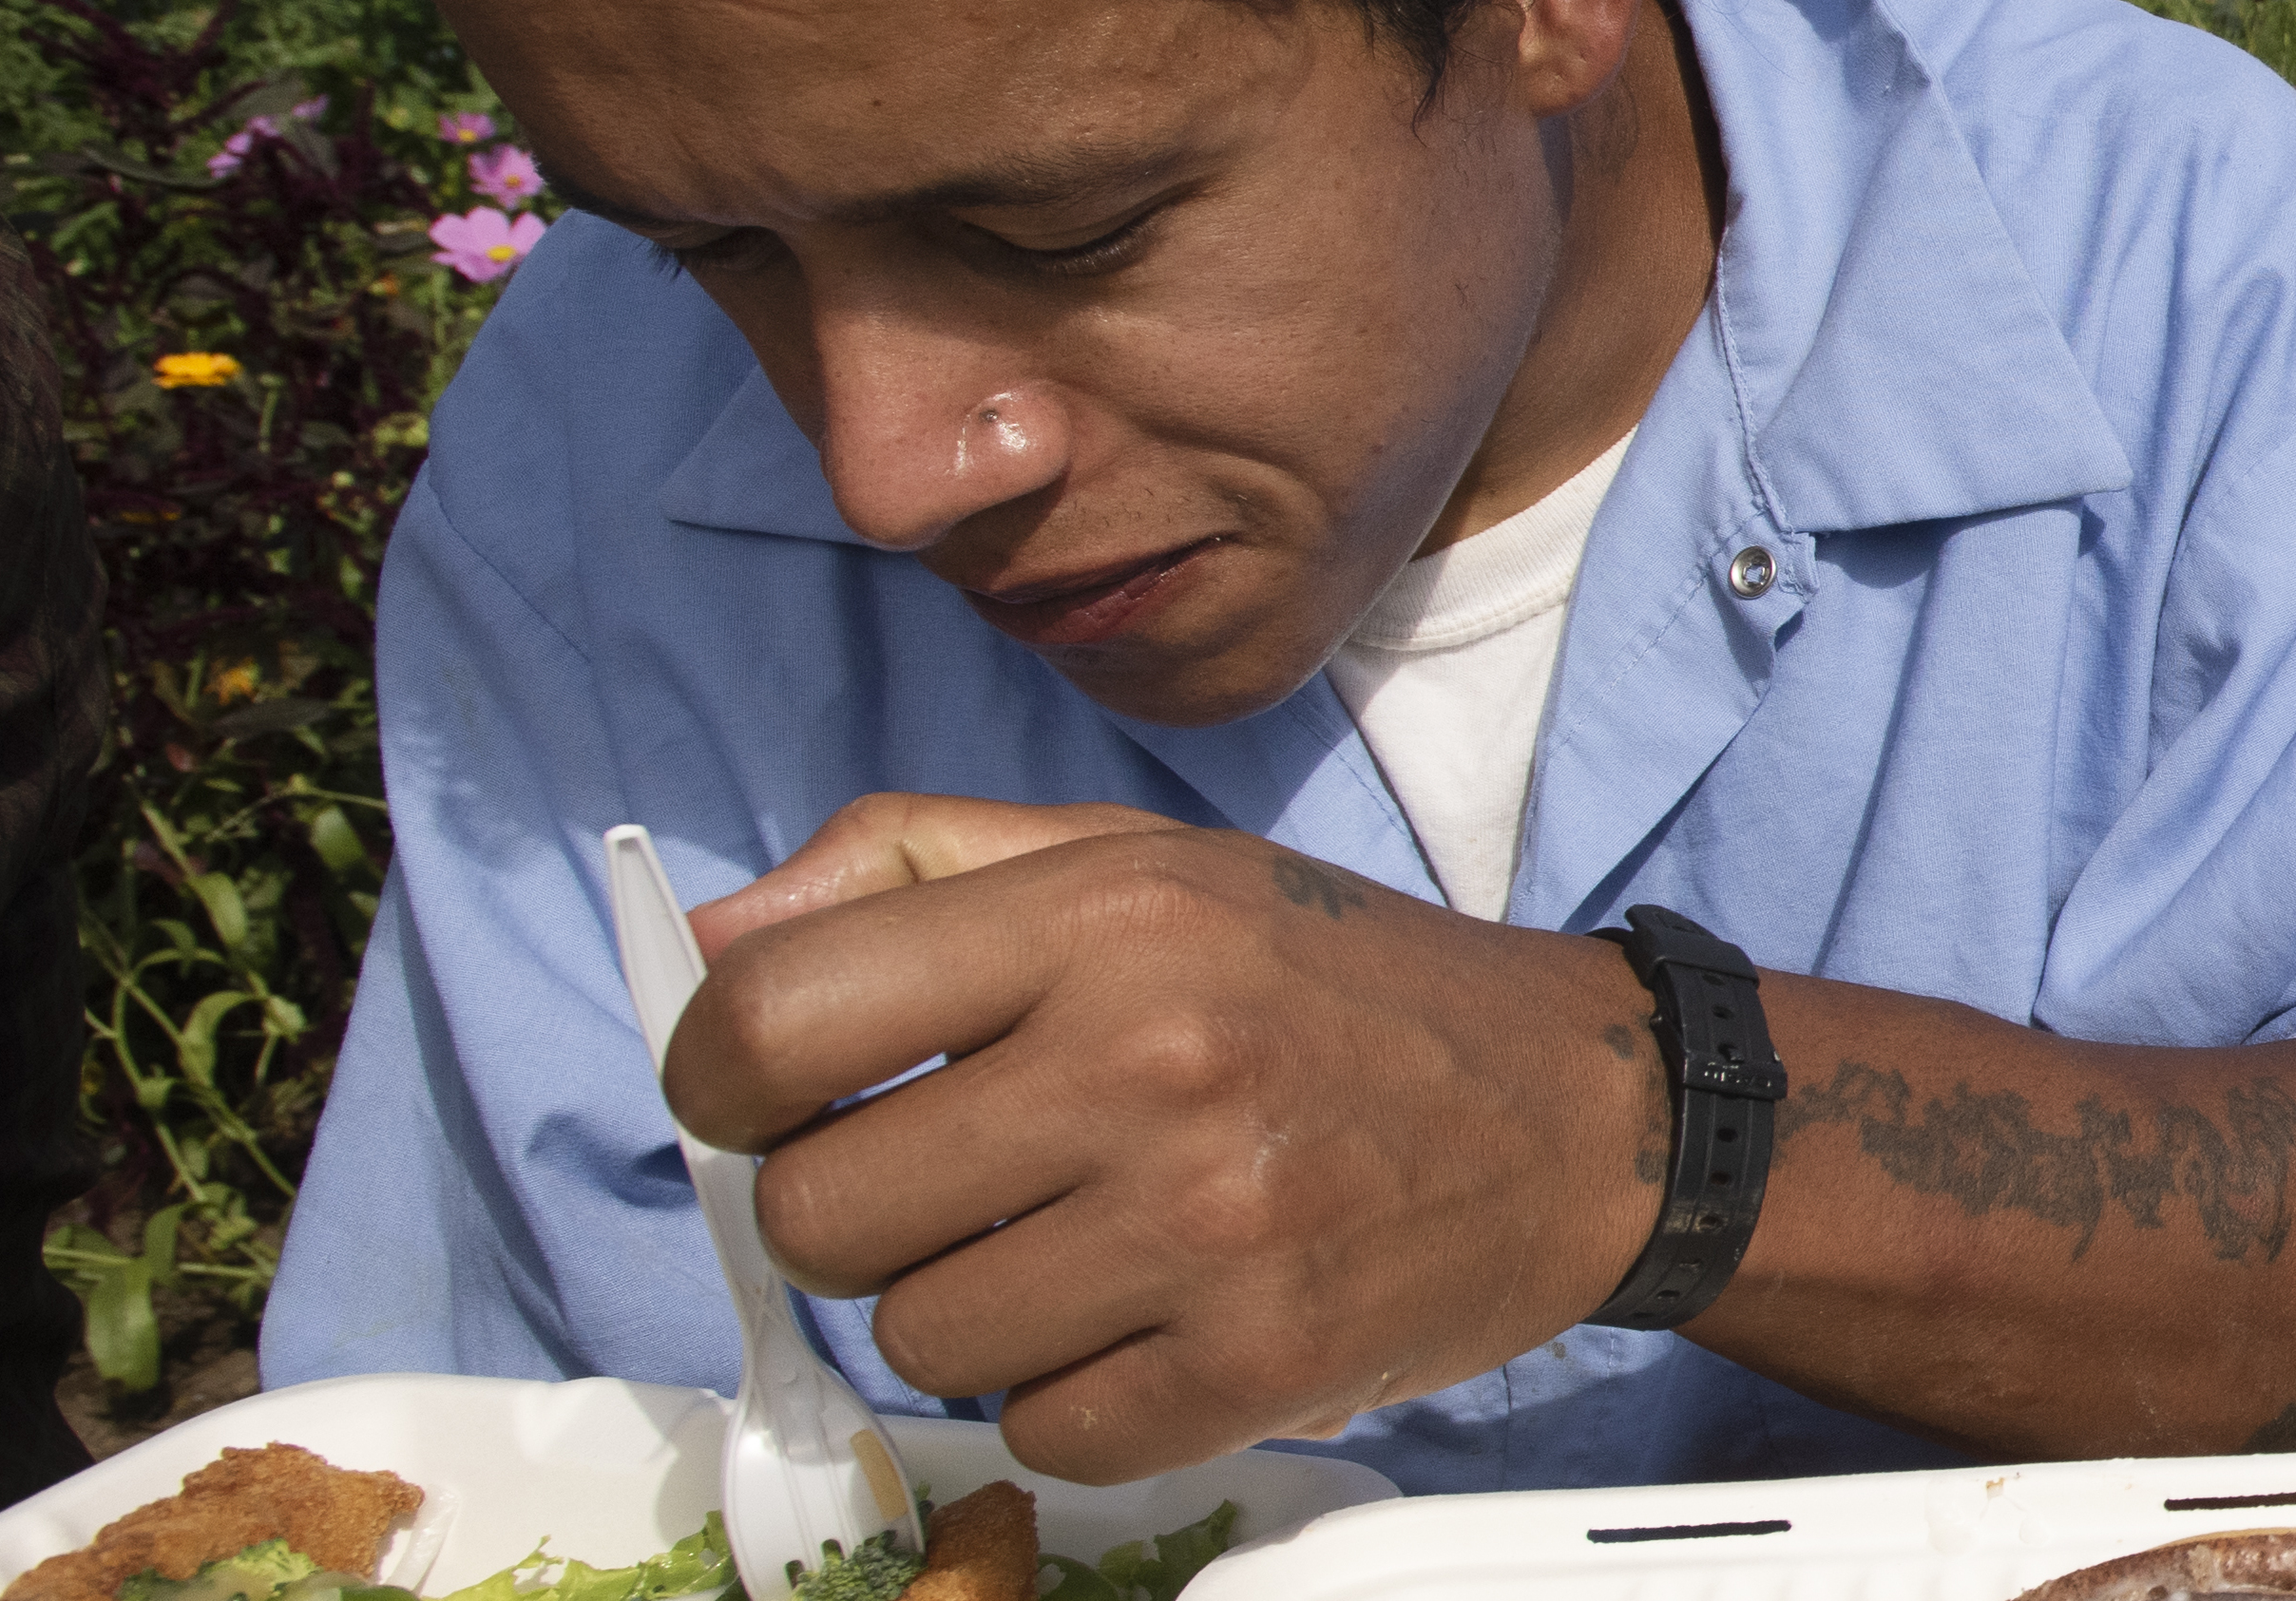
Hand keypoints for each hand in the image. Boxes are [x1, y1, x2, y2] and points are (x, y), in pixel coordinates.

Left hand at [672, 793, 1660, 1479]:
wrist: (1581, 1112)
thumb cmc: (1336, 982)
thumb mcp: (1143, 862)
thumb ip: (916, 864)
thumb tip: (715, 935)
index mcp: (1105, 913)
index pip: (773, 1020)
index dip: (720, 1078)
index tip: (769, 1098)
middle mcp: (1154, 1058)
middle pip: (817, 1212)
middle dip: (856, 1212)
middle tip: (961, 1180)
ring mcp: (1209, 1223)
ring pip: (918, 1338)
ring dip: (972, 1309)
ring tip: (1082, 1243)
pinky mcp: (1255, 1364)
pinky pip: (1039, 1432)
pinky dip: (1073, 1394)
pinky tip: (1152, 1317)